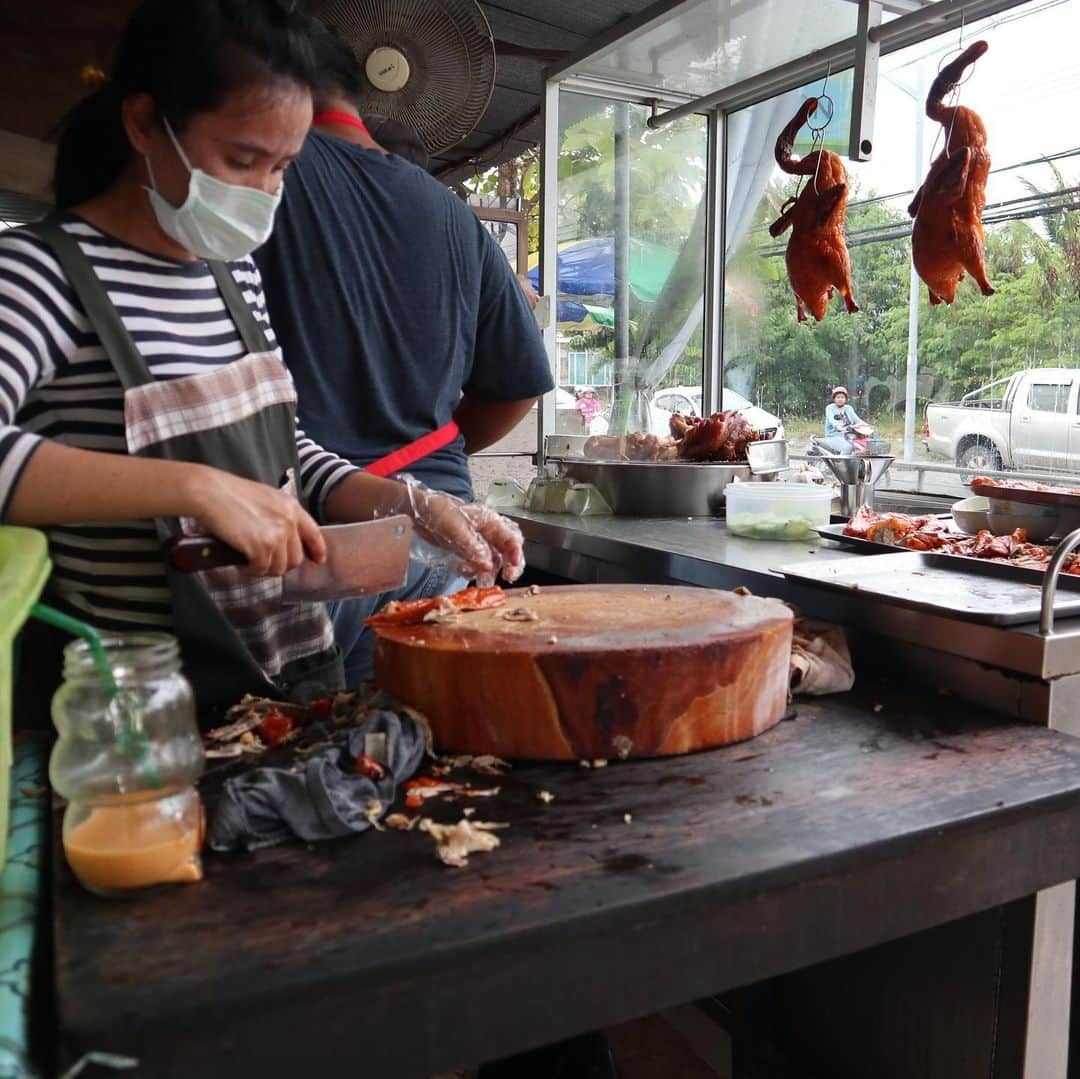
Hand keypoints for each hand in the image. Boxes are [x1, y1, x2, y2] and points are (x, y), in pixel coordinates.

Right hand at [182, 465, 325, 577]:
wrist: (209, 492)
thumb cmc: (229, 493)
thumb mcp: (264, 498)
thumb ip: (278, 516)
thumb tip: (281, 537)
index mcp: (291, 507)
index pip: (313, 533)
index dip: (316, 550)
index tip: (317, 560)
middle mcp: (289, 520)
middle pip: (296, 558)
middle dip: (280, 564)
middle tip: (262, 562)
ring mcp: (277, 534)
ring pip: (279, 567)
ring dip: (263, 568)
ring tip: (248, 561)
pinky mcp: (262, 546)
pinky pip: (261, 569)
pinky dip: (250, 570)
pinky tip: (241, 563)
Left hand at [409, 488, 524, 585]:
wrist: (418, 513)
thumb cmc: (438, 512)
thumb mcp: (456, 529)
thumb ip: (473, 548)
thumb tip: (487, 565)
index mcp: (490, 522)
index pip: (511, 539)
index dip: (516, 553)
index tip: (513, 567)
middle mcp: (487, 533)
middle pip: (507, 552)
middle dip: (508, 566)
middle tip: (506, 577)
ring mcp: (477, 543)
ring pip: (491, 562)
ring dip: (484, 571)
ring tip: (471, 573)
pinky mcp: (466, 552)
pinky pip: (476, 565)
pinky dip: (470, 570)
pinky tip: (460, 569)